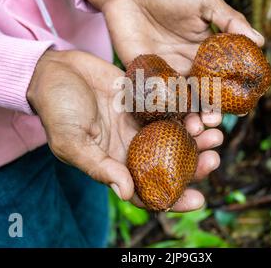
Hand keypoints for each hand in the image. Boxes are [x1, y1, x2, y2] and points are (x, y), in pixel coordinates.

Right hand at [27, 49, 222, 210]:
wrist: (55, 70)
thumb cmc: (56, 108)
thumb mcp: (71, 141)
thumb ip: (98, 167)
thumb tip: (127, 193)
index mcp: (115, 162)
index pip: (148, 189)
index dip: (174, 198)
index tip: (198, 199)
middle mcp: (132, 144)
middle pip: (170, 162)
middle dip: (195, 165)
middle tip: (213, 158)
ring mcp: (141, 121)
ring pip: (176, 134)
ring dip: (197, 136)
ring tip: (215, 131)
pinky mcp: (146, 98)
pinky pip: (172, 105)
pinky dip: (188, 108)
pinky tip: (203, 107)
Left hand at [85, 0, 263, 123]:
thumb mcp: (204, 0)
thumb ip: (229, 20)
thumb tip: (260, 41)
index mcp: (207, 51)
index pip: (224, 77)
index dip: (234, 94)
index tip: (242, 108)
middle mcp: (189, 66)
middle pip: (204, 96)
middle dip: (210, 112)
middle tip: (213, 122)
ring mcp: (167, 73)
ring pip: (182, 102)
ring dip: (189, 116)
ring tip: (195, 127)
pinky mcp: (145, 77)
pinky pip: (156, 98)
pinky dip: (164, 110)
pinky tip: (170, 119)